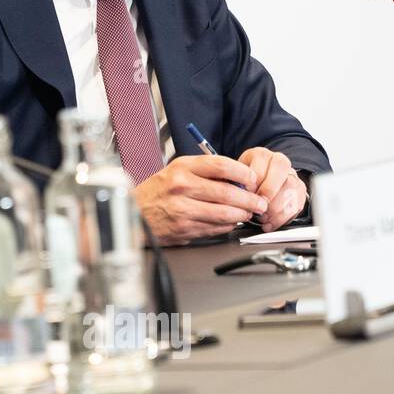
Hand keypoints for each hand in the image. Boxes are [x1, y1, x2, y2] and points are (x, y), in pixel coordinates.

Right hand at [133, 154, 267, 245]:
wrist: (134, 212)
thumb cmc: (157, 192)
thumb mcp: (177, 171)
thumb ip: (205, 173)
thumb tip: (238, 179)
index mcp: (182, 168)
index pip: (221, 165)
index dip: (243, 172)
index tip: (252, 179)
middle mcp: (182, 186)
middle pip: (228, 191)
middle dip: (250, 199)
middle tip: (259, 202)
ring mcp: (182, 208)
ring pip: (225, 213)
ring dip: (242, 214)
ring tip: (247, 213)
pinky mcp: (184, 228)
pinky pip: (215, 228)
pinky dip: (228, 226)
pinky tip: (229, 222)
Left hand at [238, 147, 306, 231]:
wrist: (261, 183)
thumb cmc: (245, 181)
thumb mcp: (236, 177)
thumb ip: (236, 182)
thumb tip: (235, 193)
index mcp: (261, 155)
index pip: (261, 167)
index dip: (253, 184)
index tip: (246, 195)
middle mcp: (279, 162)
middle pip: (281, 175)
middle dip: (268, 195)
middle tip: (257, 207)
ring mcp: (292, 176)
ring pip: (290, 191)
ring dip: (275, 209)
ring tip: (262, 218)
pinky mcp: (300, 192)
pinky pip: (295, 206)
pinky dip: (281, 218)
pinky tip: (269, 223)